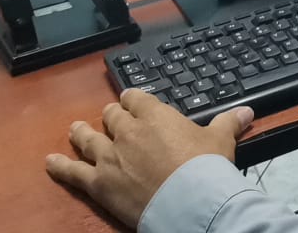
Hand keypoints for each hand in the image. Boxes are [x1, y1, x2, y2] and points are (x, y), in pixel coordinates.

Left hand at [45, 89, 254, 227]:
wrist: (190, 200)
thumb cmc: (206, 166)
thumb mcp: (221, 140)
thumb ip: (229, 122)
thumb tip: (247, 112)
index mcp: (155, 116)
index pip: (137, 98)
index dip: (133, 99)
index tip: (132, 101)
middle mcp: (128, 132)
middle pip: (112, 117)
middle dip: (111, 116)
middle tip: (111, 118)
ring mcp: (110, 157)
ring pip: (88, 139)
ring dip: (81, 133)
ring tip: (75, 129)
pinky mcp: (98, 182)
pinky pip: (73, 172)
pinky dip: (60, 166)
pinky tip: (50, 162)